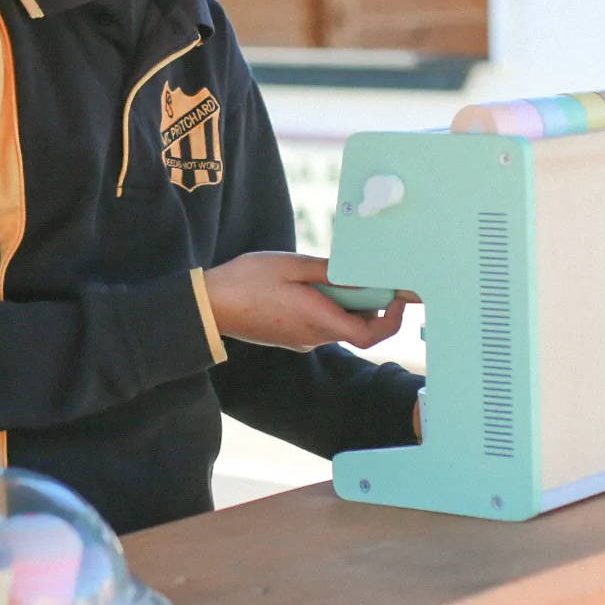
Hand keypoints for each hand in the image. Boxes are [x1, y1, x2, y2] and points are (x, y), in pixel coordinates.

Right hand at [203, 252, 413, 354]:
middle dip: (368, 303)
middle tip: (365, 274)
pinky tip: (308, 285)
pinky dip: (326, 306)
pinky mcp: (289, 337)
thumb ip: (328, 270)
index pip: (369, 334)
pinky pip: (319, 324)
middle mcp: (314, 336)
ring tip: (330, 274)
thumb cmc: (246, 282)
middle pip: (357, 327)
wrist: (208, 306)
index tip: (396, 298)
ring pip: (337, 324)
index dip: (391, 320)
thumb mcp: (290, 264)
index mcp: (318, 319)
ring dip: (345, 303)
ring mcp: (300, 339)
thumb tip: (359, 273)